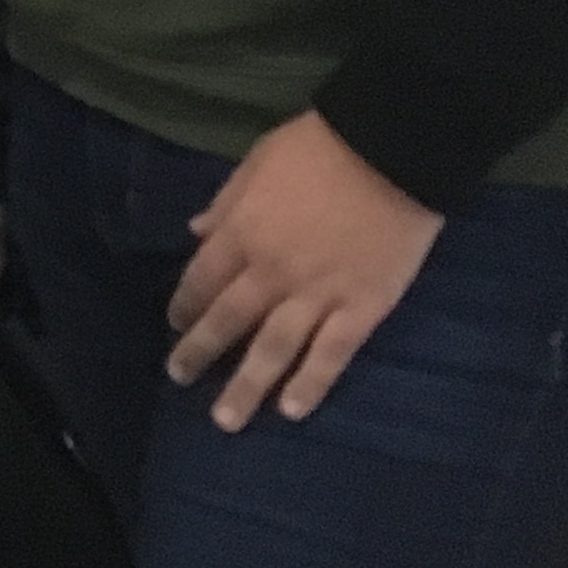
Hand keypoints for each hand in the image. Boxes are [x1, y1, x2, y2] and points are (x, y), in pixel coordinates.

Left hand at [166, 110, 442, 428]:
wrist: (390, 151)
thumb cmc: (318, 148)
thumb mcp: (256, 163)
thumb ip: (225, 203)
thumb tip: (196, 232)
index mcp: (241, 233)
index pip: (202, 280)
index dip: (186, 306)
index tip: (176, 324)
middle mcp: (271, 273)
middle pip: (228, 322)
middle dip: (199, 353)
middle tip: (179, 378)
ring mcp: (317, 295)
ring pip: (273, 350)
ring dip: (246, 387)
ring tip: (226, 420)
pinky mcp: (362, 309)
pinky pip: (331, 355)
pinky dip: (310, 384)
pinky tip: (292, 411)